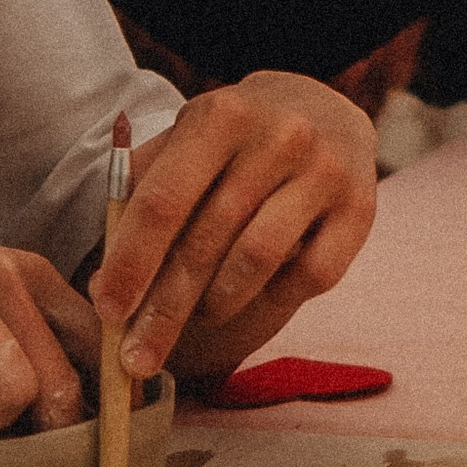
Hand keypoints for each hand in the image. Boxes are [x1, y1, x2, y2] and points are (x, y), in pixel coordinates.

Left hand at [93, 73, 378, 385]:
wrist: (325, 109)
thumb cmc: (235, 140)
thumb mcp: (185, 140)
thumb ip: (141, 197)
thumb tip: (106, 283)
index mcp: (221, 115)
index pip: (163, 200)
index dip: (131, 261)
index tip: (108, 310)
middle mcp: (279, 137)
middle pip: (207, 240)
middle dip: (164, 308)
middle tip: (138, 357)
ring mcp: (325, 172)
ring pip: (256, 260)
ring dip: (215, 303)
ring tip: (196, 317)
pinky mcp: (360, 209)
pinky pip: (310, 276)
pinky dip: (273, 297)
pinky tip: (254, 295)